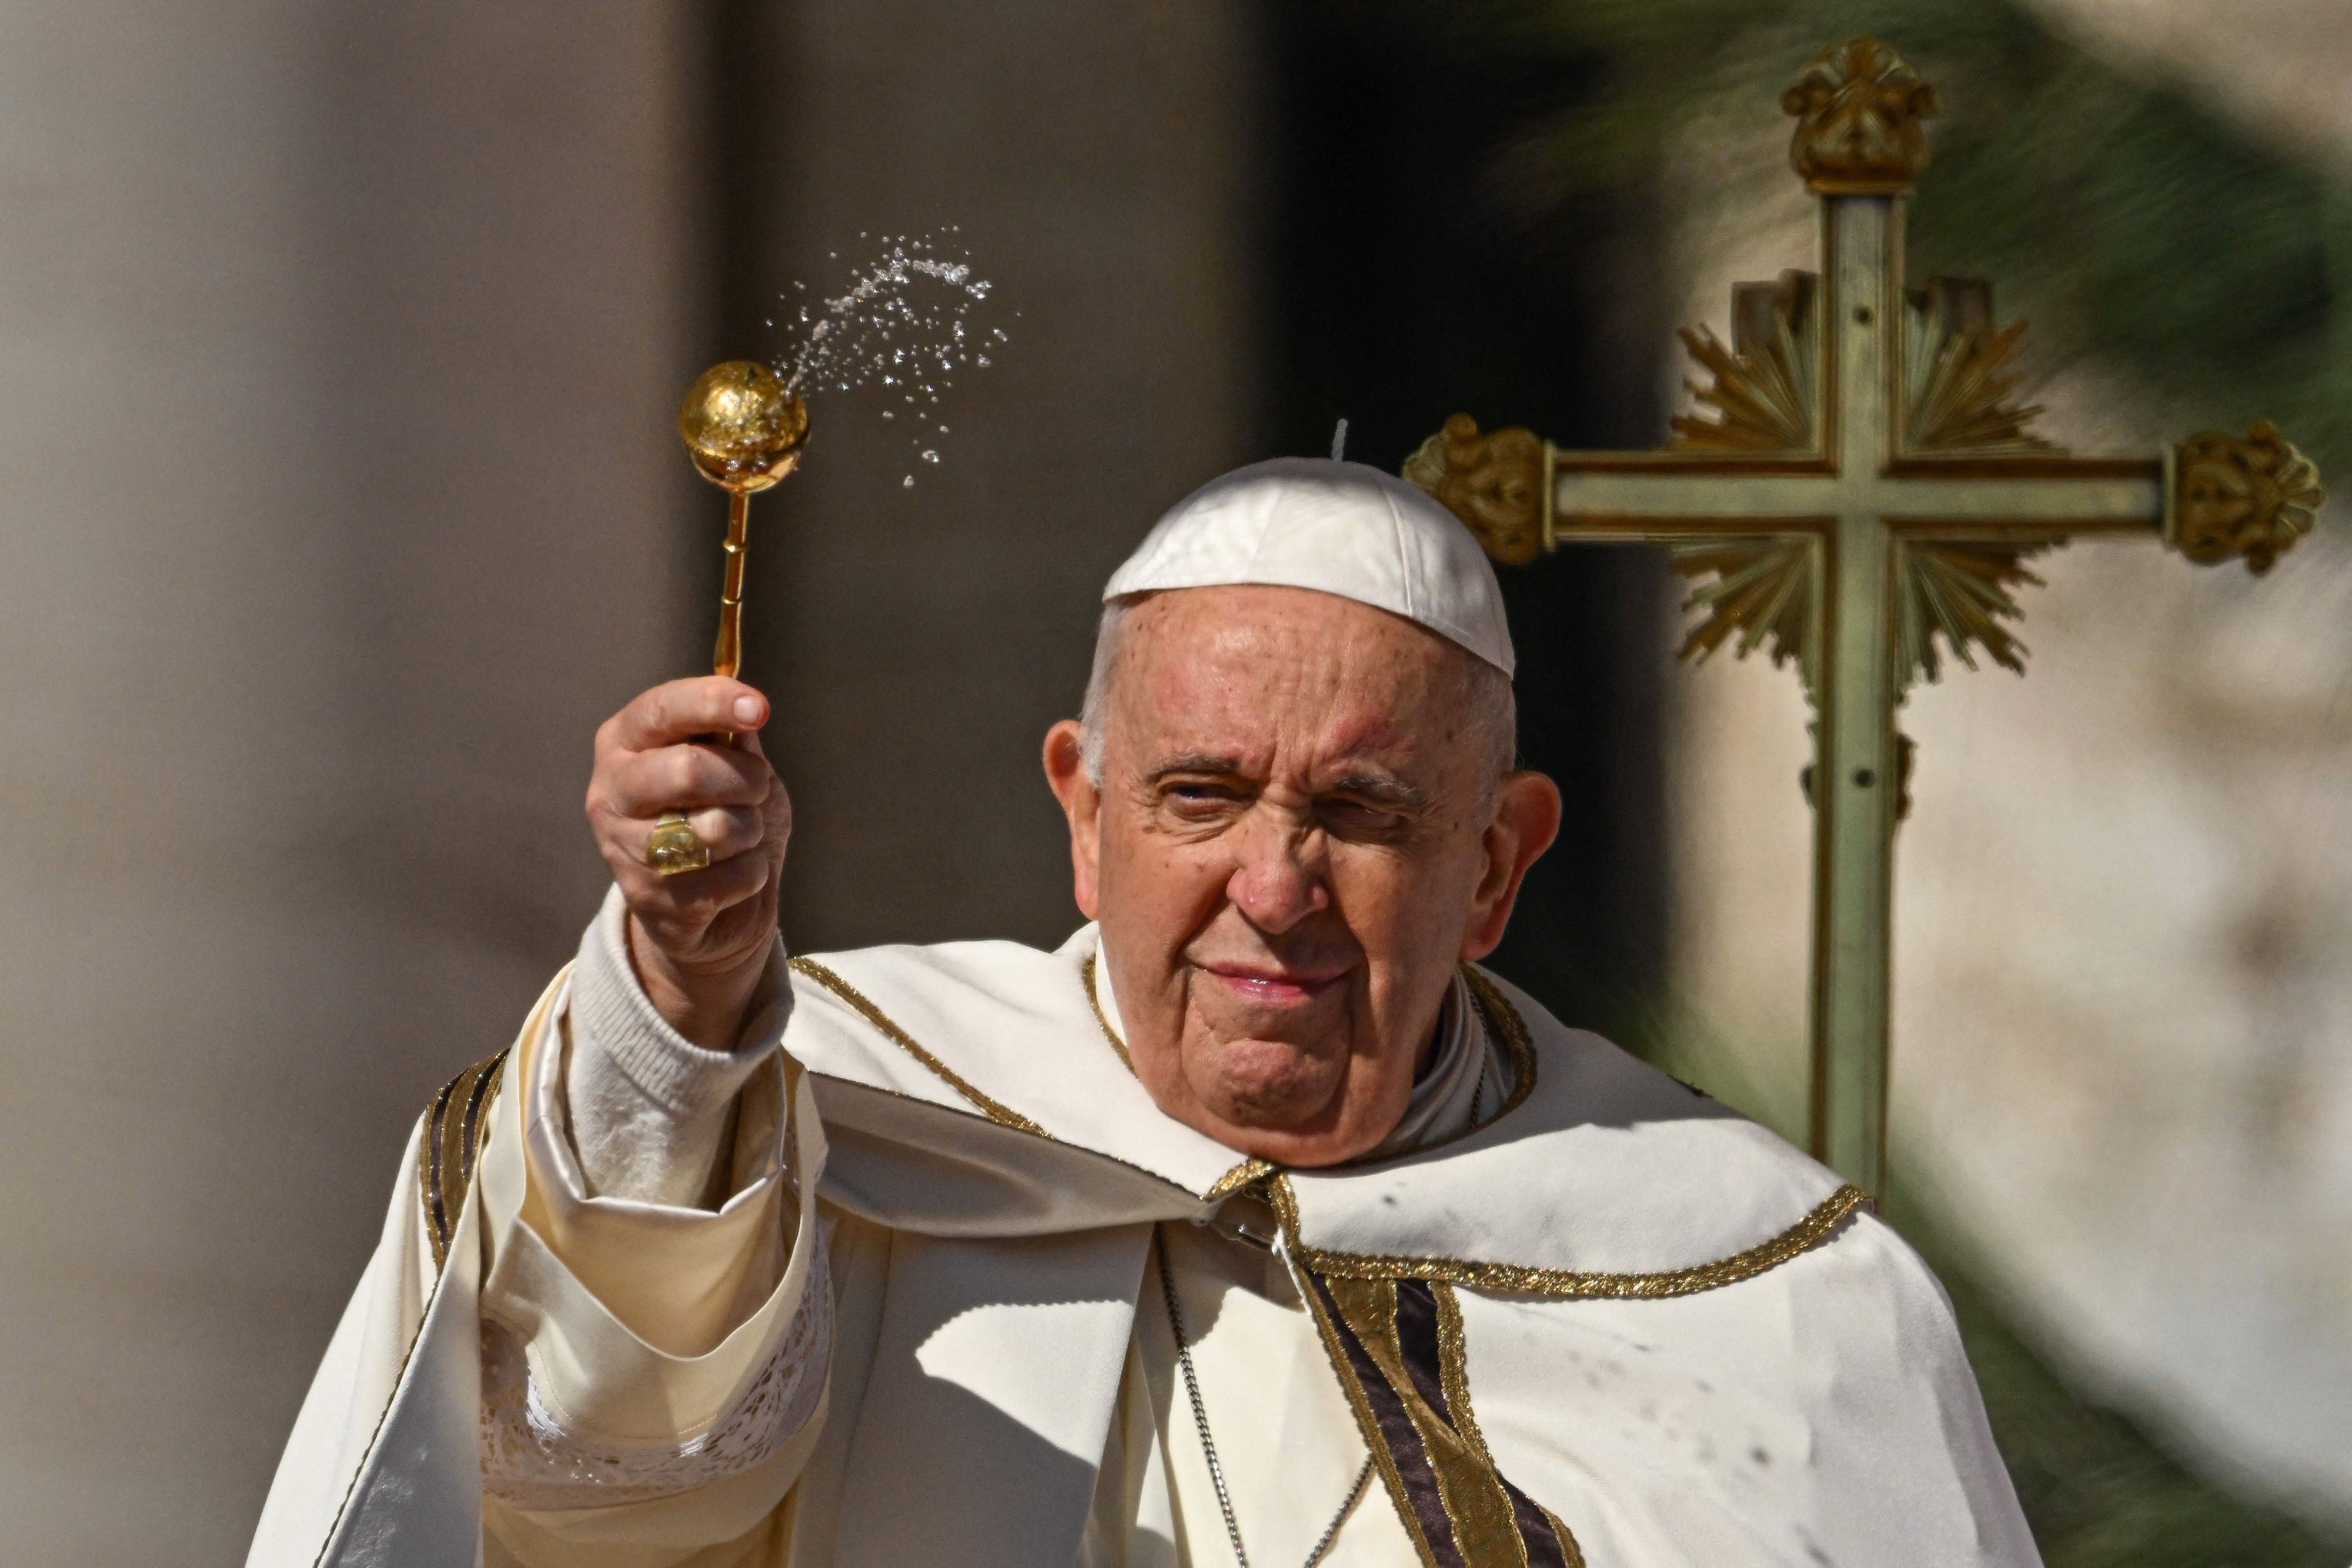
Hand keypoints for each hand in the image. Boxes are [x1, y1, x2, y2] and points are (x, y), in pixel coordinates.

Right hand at [586, 677, 789, 1047]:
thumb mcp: (733, 764)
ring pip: (712, 829)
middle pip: (688, 770)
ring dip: (749, 830)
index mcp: (624, 741)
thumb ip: (733, 736)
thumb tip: (746, 711)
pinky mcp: (647, 897)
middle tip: (755, 790)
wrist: (713, 904)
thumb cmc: (721, 813)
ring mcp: (621, 847)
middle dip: (744, 780)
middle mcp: (611, 790)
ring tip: (742, 834)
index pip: (663, 709)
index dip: (713, 703)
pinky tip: (735, 871)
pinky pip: (727, 877)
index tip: (759, 708)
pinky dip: (751, 873)